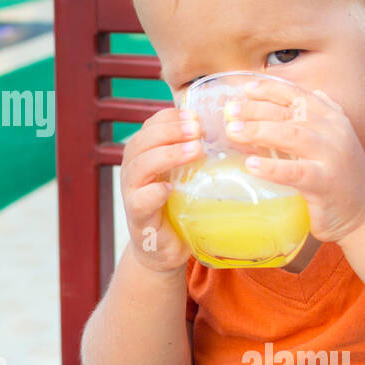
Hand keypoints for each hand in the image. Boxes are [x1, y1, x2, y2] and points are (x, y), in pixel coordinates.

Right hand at [120, 106, 200, 273]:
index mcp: (144, 154)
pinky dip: (153, 192)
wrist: (165, 247)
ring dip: (166, 155)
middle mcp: (133, 170)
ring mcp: (132, 193)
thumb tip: (233, 130)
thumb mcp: (187, 175)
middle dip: (170, 131)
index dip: (171, 118)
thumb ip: (196, 154)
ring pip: (139, 167)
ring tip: (195, 150)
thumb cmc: (179, 206)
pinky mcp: (138, 217)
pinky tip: (170, 188)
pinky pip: (140, 200)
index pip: (151, 126)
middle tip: (198, 130)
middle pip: (142, 141)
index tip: (197, 116)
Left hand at [223, 77, 364, 243]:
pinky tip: (250, 165)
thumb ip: (308, 120)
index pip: (299, 96)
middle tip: (230, 111)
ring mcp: (332, 157)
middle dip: (257, 109)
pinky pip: (296, 172)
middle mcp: (335, 132)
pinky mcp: (326, 183)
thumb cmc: (339, 178)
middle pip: (291, 113)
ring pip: (293, 135)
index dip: (271, 89)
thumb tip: (278, 100)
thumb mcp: (327, 142)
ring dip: (260, 131)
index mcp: (332, 119)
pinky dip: (272, 168)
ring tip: (233, 131)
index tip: (246, 88)